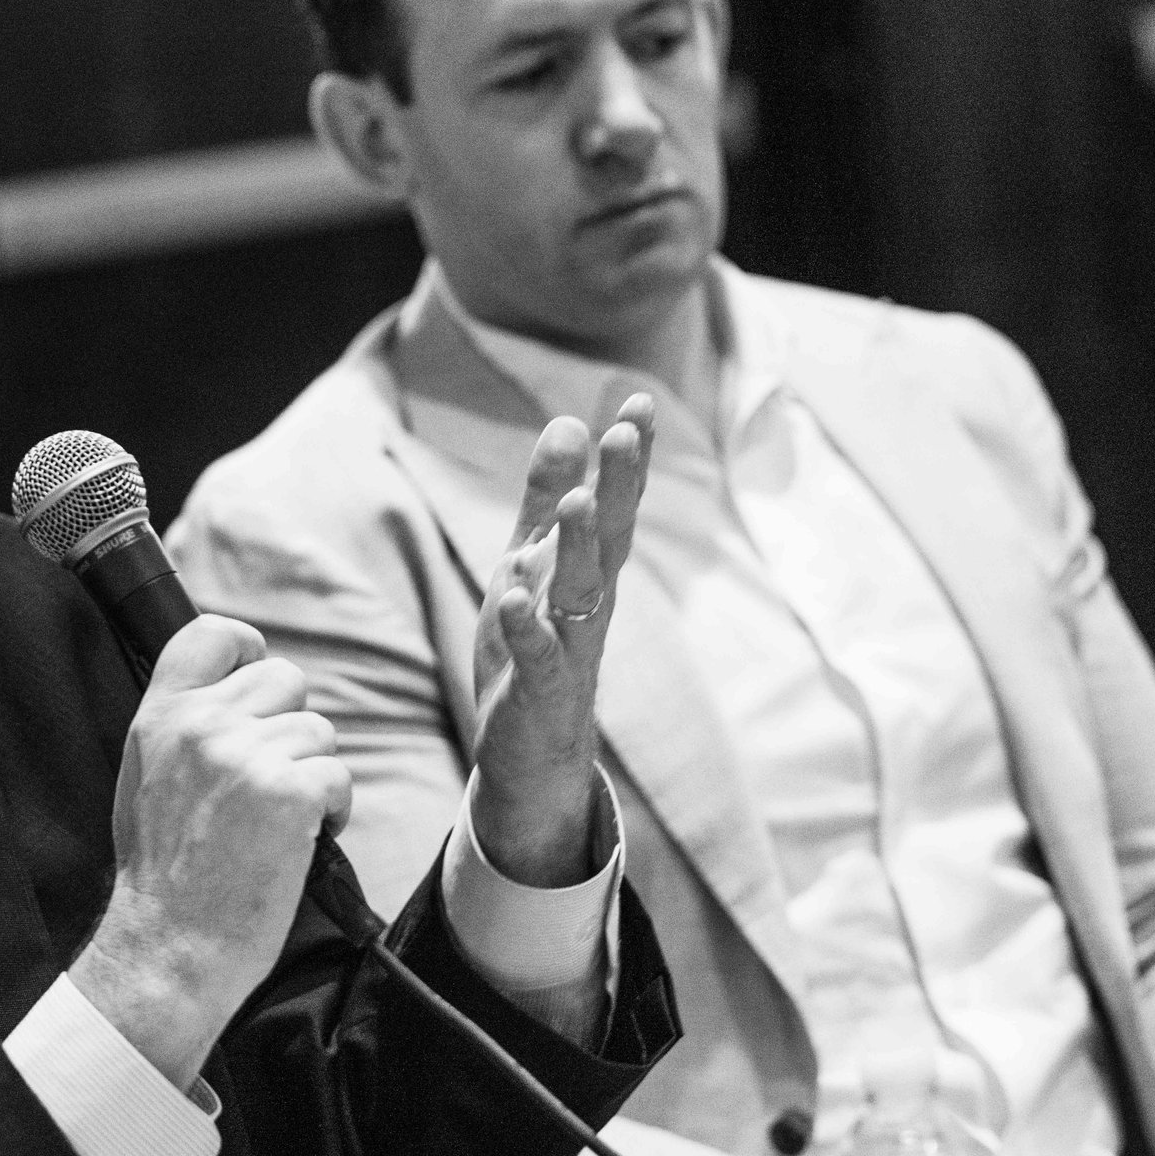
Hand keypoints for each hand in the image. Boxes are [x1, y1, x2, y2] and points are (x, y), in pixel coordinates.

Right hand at [71, 616, 352, 1088]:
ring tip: (277, 824)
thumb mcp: (145, 776)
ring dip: (312, 774)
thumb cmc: (162, 873)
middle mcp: (202, 724)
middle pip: (284, 677)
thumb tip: (236, 692)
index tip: (257, 685)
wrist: (170, 947)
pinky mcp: (290, 792)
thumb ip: (183, 725)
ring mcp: (247, 756)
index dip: (248, 650)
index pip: (214, 634)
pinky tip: (299, 844)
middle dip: (289, 727)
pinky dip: (332, 810)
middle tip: (267, 783)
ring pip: (318, 731)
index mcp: (161, 715)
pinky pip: (338, 775)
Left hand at [468, 397, 653, 886]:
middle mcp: (589, 605)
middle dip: (621, 485)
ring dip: (581, 548)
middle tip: (626, 431)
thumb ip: (544, 498)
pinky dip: (529, 630)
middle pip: (611, 539)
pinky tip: (516, 599)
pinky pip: (538, 658)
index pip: (615, 503)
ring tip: (579, 500)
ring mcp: (569, 650)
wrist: (533, 755)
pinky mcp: (540, 692)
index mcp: (588, 571)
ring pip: (581, 593)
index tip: (638, 400)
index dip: (627, 456)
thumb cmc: (534, 651)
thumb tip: (569, 423)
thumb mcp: (531, 564)